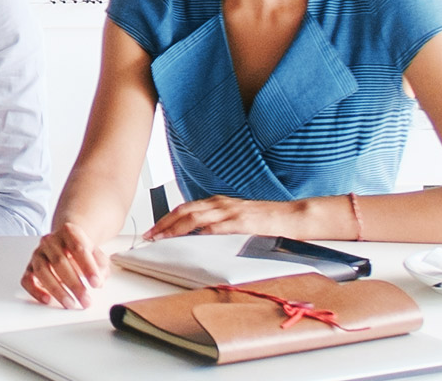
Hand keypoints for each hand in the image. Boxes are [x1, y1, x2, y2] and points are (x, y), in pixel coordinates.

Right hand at [20, 222, 109, 309]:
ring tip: (70, 304)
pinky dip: (36, 291)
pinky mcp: (29, 267)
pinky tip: (48, 300)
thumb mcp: (95, 251)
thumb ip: (100, 263)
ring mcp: (38, 254)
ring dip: (57, 290)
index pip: (78, 248)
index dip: (88, 267)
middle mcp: (50, 241)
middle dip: (74, 284)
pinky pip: (27, 279)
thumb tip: (100, 278)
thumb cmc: (80, 250)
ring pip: (42, 271)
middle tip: (86, 300)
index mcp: (68, 232)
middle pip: (60, 262)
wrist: (65, 242)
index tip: (96, 283)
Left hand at [142, 196, 288, 240]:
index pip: (186, 209)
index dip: (167, 219)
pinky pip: (219, 226)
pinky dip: (204, 231)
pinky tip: (192, 238)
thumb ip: (218, 225)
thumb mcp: (237, 219)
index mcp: (219, 204)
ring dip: (176, 228)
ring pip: (196, 217)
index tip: (153, 230)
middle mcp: (222, 204)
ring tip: (162, 238)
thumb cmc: (266, 220)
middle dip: (164, 223)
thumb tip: (198, 237)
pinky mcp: (243, 222)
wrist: (292, 216)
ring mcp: (232, 212)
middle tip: (149, 235)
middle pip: (185, 211)